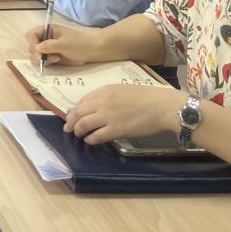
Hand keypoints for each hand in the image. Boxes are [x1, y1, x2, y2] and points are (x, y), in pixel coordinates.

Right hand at [26, 23, 102, 67]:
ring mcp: (48, 48)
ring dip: (42, 59)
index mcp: (47, 30)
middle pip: (32, 46)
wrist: (93, 50)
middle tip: (45, 59)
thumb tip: (36, 48)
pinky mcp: (52, 57)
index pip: (31, 35)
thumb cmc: (79, 43)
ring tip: (55, 60)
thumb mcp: (64, 43)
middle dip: (37, 54)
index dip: (32, 43)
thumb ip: (49, 45)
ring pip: (36, 55)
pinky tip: (56, 61)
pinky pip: (43, 61)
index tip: (38, 52)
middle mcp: (45, 39)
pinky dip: (46, 63)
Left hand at [65, 84, 182, 144]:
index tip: (70, 116)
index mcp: (104, 91)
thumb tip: (92, 107)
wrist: (162, 106)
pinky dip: (90, 139)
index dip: (73, 110)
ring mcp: (108, 116)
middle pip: (78, 113)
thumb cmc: (146, 97)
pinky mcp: (116, 130)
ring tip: (78, 135)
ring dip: (78, 131)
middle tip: (68, 128)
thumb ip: (106, 97)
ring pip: (83, 125)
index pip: (81, 101)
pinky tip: (90, 141)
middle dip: (70, 121)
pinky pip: (96, 136)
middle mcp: (102, 102)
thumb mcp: (121, 90)